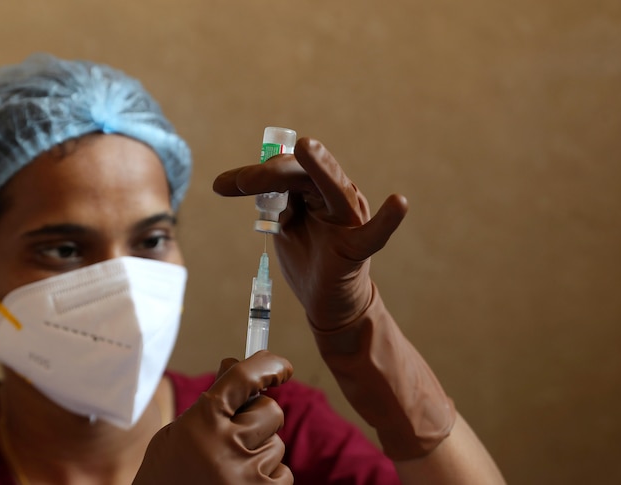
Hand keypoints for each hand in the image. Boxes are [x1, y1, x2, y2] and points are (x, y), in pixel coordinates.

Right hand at [134, 351, 293, 483]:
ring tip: (229, 467)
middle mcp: (226, 447)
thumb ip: (211, 400)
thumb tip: (235, 362)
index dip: (268, 366)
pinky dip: (267, 477)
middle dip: (258, 417)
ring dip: (259, 451)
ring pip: (277, 444)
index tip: (282, 367)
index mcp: (201, 422)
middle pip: (271, 411)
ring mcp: (246, 476)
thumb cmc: (167, 473)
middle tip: (236, 433)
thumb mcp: (180, 431)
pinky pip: (284, 473)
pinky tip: (241, 483)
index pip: (243, 378)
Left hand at [213, 137, 407, 329]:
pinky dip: (389, 219)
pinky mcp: (358, 247)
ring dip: (318, 167)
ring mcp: (351, 219)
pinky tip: (399, 204)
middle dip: (270, 173)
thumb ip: (276, 202)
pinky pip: (375, 234)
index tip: (221, 186)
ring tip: (306, 148)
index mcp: (317, 190)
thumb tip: (248, 180)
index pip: (287, 170)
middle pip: (304, 172)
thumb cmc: (309, 259)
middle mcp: (337, 196)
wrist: (327, 303)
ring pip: (334, 187)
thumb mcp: (287, 226)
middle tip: (239, 183)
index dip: (255, 174)